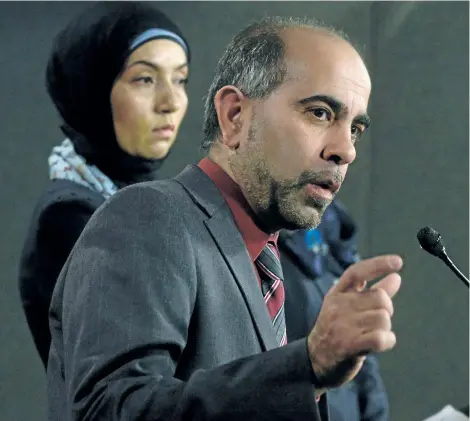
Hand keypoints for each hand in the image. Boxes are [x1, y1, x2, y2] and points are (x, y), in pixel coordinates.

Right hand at [307, 254, 402, 389]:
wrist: (316, 359)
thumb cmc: (337, 330)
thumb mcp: (349, 307)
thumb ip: (373, 291)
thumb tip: (396, 277)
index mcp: (337, 293)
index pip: (357, 272)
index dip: (378, 265)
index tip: (397, 262)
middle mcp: (338, 306)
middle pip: (380, 298)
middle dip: (387, 310)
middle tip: (376, 321)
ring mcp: (342, 325)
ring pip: (383, 318)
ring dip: (385, 328)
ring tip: (373, 334)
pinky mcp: (349, 345)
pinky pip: (381, 337)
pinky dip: (387, 341)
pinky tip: (380, 343)